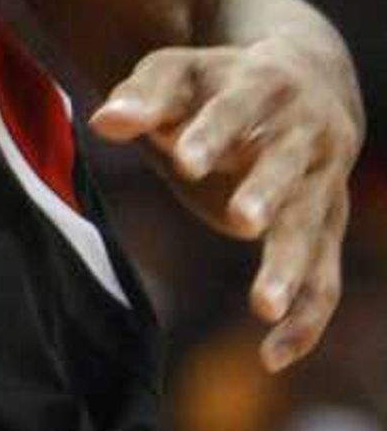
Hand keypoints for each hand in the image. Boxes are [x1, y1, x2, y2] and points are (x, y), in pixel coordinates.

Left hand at [90, 38, 358, 370]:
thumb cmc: (218, 82)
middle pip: (287, 169)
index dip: (210, 134)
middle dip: (264, 194)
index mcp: (265, 88)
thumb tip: (105, 121)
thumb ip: (142, 98)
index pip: (236, 109)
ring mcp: (322, 185)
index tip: (183, 161)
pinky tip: (272, 357)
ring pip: (311, 230)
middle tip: (240, 221)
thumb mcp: (177, 73)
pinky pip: (325, 278)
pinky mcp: (326, 226)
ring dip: (290, 268)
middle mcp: (305, 137)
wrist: (307, 81)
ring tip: (262, 309)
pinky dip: (306, 319)